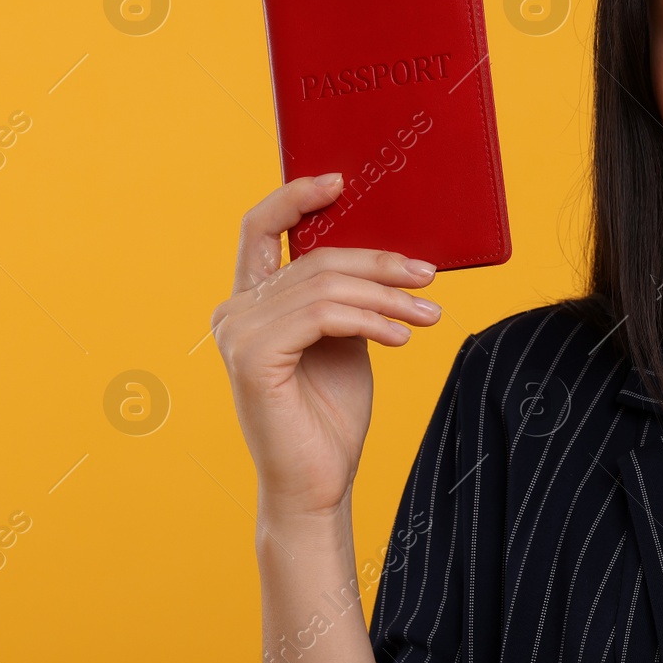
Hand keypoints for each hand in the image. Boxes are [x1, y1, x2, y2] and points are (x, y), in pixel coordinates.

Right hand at [210, 173, 442, 520]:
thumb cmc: (331, 414)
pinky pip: (323, 315)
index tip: (342, 181)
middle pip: (315, 258)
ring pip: (325, 286)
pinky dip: (370, 321)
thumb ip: (348, 297)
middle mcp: (235, 311)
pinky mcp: (253, 357)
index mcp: (252, 302)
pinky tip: (401, 338)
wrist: (318, 482)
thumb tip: (389, 256)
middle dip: (380, 263)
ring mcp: (238, 333)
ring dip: (387, 298)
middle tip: (428, 277)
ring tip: (427, 316)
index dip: (296, 197)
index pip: (260, 228)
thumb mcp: (346, 338)